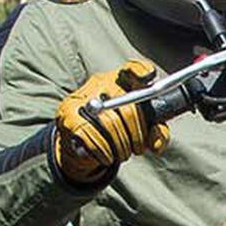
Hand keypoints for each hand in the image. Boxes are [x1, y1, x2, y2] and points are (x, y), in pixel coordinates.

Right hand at [53, 59, 170, 184]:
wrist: (81, 145)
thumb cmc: (117, 132)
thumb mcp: (141, 129)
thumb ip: (155, 132)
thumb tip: (157, 145)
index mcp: (120, 80)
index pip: (133, 69)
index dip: (143, 73)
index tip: (150, 80)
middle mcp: (101, 84)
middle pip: (127, 106)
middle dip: (137, 133)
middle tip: (137, 148)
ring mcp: (82, 98)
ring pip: (110, 123)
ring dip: (121, 146)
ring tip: (123, 153)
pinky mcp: (68, 116)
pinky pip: (92, 136)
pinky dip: (104, 151)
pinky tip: (107, 156)